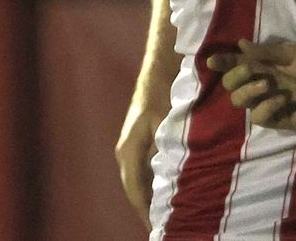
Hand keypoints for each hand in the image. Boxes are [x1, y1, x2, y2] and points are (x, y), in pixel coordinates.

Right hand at [114, 98, 165, 225]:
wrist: (158, 71)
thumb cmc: (164, 93)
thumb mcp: (167, 122)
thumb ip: (166, 150)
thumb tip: (170, 178)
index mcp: (129, 151)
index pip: (135, 191)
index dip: (145, 212)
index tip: (156, 228)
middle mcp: (125, 153)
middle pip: (136, 190)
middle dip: (148, 210)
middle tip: (166, 228)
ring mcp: (129, 149)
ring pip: (139, 182)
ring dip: (150, 199)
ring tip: (166, 218)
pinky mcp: (137, 145)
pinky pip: (143, 172)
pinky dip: (153, 186)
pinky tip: (166, 195)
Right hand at [209, 39, 295, 130]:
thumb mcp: (291, 54)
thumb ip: (266, 52)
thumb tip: (240, 44)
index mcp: (263, 66)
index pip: (236, 64)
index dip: (223, 63)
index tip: (212, 61)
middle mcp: (260, 84)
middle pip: (231, 85)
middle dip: (235, 77)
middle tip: (250, 70)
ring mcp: (266, 102)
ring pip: (239, 101)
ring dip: (248, 91)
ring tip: (269, 85)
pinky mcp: (276, 119)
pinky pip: (257, 117)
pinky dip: (265, 107)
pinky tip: (281, 100)